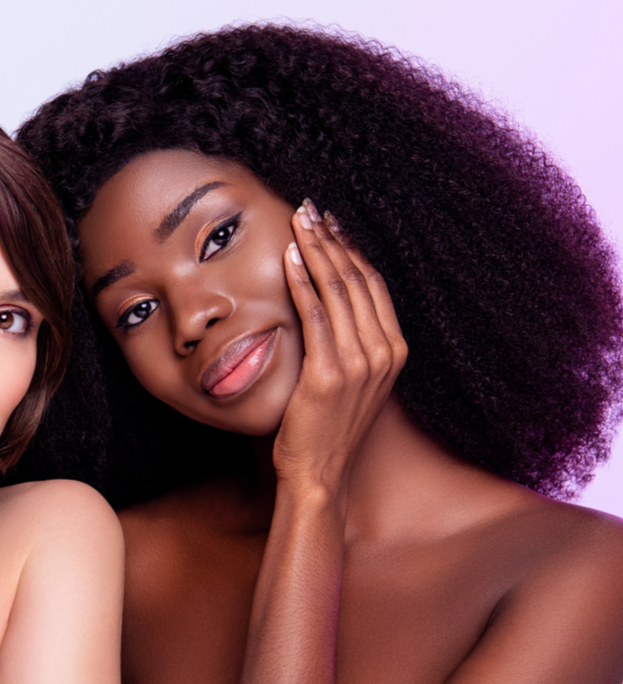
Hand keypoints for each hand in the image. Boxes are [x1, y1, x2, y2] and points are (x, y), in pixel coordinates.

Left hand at [275, 201, 406, 495]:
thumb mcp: (349, 383)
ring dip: (317, 249)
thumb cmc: (325, 430)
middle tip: (311, 209)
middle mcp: (384, 353)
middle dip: (333, 239)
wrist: (319, 474)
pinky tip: (289, 257)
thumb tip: (327, 308)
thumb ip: (348, 346)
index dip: (352, 249)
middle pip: (358, 279)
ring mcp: (360, 363)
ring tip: (299, 220)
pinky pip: (315, 315)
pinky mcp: (329, 374)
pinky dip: (302, 282)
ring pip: (339, 290)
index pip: (373, 285)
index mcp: (394, 351)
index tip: (331, 223)